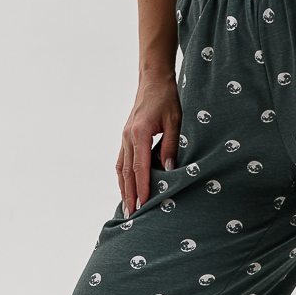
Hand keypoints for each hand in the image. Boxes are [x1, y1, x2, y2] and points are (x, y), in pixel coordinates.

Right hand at [116, 72, 182, 217]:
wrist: (153, 80)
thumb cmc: (166, 98)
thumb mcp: (174, 121)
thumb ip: (169, 146)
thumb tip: (168, 170)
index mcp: (139, 133)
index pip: (140, 167)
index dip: (141, 187)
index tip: (143, 204)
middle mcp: (127, 137)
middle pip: (127, 171)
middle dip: (129, 194)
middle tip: (132, 214)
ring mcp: (124, 136)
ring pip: (121, 168)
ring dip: (123, 188)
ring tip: (126, 206)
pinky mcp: (125, 136)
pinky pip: (121, 160)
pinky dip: (122, 176)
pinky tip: (125, 186)